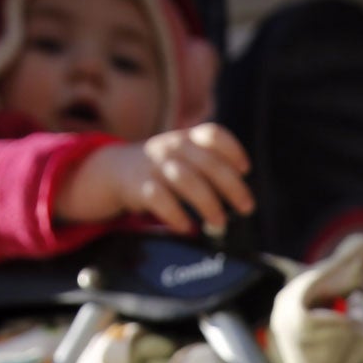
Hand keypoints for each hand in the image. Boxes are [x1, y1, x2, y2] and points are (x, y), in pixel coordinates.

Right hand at [57, 124, 255, 235]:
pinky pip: (159, 199)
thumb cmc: (162, 169)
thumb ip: (209, 166)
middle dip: (232, 187)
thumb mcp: (184, 156)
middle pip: (208, 162)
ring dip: (208, 202)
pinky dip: (176, 214)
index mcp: (187, 139)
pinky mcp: (139, 186)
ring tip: (220, 223)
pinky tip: (187, 227)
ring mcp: (155, 166)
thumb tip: (242, 198)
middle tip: (247, 208)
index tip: (245, 169)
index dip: (233, 150)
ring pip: (186, 180)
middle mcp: (173, 148)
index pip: (213, 135)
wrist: (115, 170)